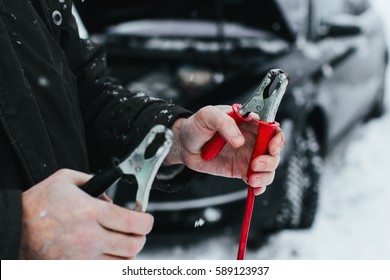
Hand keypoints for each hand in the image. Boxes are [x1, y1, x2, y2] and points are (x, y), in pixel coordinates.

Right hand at [19, 169, 152, 258]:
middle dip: (140, 236)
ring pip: (123, 263)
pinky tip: (107, 255)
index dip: (147, 220)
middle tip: (134, 230)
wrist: (15, 228)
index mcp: (91, 213)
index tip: (145, 218)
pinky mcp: (75, 271)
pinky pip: (106, 273)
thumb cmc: (38, 205)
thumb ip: (95, 182)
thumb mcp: (66, 179)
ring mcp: (83, 258)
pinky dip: (112, 265)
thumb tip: (111, 197)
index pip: (135, 222)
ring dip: (127, 252)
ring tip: (119, 242)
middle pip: (134, 245)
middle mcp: (90, 238)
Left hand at [165, 105, 283, 194]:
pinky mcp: (241, 170)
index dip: (277, 138)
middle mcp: (252, 139)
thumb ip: (225, 123)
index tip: (272, 147)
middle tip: (255, 164)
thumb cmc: (196, 125)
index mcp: (248, 123)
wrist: (184, 145)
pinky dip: (260, 186)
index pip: (272, 128)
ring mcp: (247, 156)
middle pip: (273, 151)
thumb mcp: (208, 115)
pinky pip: (257, 179)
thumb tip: (239, 141)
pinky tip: (254, 188)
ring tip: (251, 178)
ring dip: (266, 175)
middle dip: (270, 160)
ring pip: (269, 167)